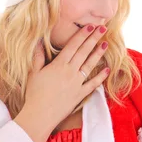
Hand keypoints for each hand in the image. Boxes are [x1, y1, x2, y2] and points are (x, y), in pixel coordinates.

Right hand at [15, 24, 109, 141]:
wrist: (40, 115)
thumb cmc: (34, 94)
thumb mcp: (34, 72)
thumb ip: (38, 56)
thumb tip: (39, 41)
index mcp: (59, 65)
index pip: (73, 46)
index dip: (82, 35)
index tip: (90, 26)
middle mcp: (70, 72)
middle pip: (84, 52)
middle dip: (94, 39)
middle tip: (103, 28)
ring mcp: (77, 83)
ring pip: (90, 65)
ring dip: (98, 54)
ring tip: (106, 44)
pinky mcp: (80, 94)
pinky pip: (93, 84)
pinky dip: (100, 77)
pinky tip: (107, 69)